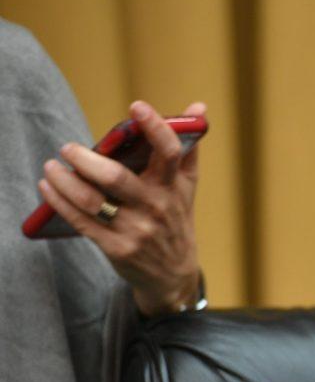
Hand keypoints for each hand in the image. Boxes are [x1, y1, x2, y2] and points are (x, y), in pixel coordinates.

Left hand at [38, 99, 205, 317]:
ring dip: (65, 181)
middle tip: (68, 148)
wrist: (173, 275)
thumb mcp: (186, 188)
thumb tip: (199, 107)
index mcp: (173, 188)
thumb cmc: (175, 221)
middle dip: (86, 159)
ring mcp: (135, 230)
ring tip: (51, 166)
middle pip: (116, 178)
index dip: (155, 128)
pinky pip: (81, 221)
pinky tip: (49, 187)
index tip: (136, 107)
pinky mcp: (116, 248)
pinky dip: (60, 202)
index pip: (169, 154)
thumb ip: (187, 148)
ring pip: (91, 200)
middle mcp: (156, 208)